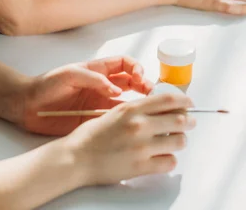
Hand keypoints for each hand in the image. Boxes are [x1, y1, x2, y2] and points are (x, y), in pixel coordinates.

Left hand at [19, 56, 152, 135]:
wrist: (28, 106)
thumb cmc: (47, 84)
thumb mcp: (70, 74)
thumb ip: (93, 79)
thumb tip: (116, 90)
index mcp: (98, 70)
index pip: (125, 65)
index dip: (136, 68)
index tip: (140, 78)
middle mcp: (103, 86)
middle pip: (132, 84)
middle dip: (145, 87)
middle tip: (151, 96)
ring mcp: (100, 104)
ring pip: (128, 103)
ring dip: (140, 106)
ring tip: (150, 112)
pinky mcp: (95, 121)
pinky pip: (116, 121)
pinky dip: (127, 123)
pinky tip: (134, 126)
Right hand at [68, 93, 194, 185]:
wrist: (77, 157)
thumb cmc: (91, 135)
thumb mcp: (113, 113)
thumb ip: (135, 110)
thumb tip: (158, 110)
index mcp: (131, 109)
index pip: (167, 100)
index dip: (183, 100)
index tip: (189, 102)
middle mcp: (139, 125)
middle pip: (179, 120)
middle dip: (189, 120)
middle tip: (190, 122)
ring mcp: (142, 147)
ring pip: (179, 141)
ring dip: (180, 140)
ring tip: (176, 140)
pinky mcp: (142, 166)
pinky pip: (170, 162)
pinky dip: (170, 159)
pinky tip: (163, 156)